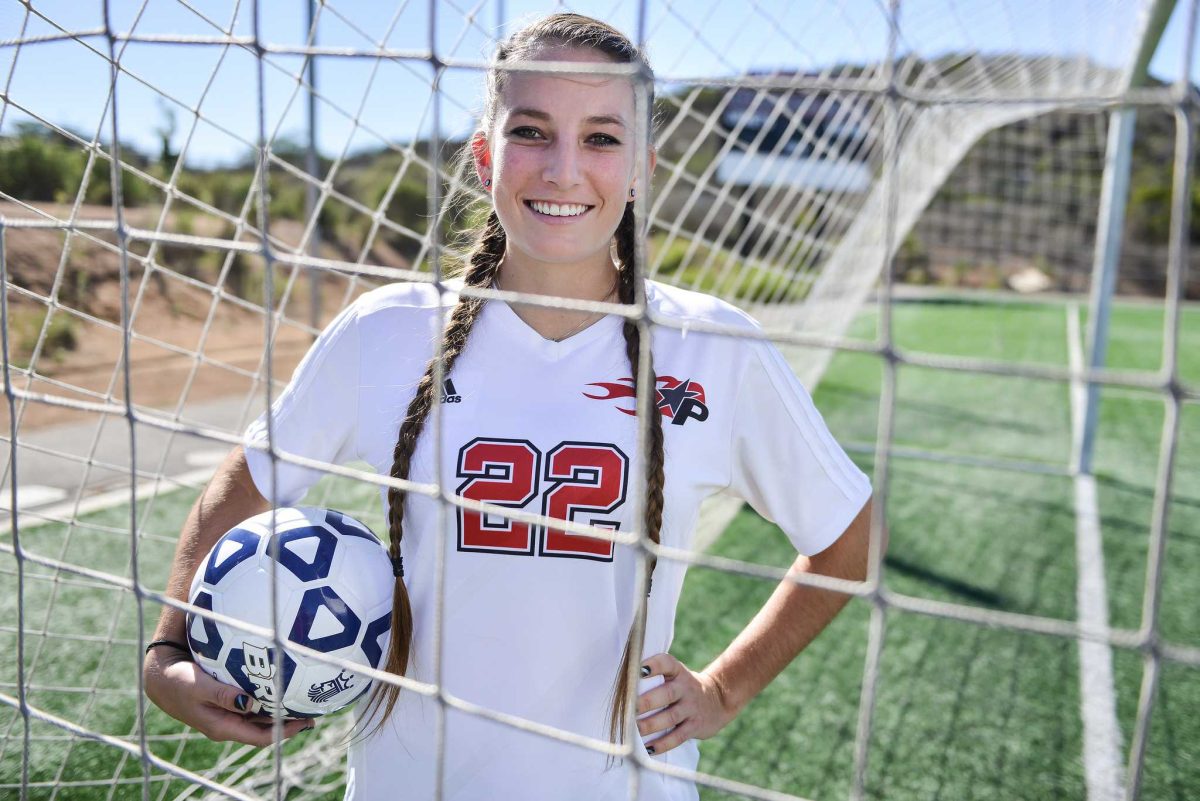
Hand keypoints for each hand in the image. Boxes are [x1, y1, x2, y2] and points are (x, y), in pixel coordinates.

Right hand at [143, 647, 312, 745]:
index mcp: (222, 727)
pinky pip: (252, 708)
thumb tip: (250, 703)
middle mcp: (228, 724)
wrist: (161, 678)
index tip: (305, 722)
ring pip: (260, 720)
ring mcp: (227, 715)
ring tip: (303, 702)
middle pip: (264, 730)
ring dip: (280, 713)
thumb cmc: (179, 682)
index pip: (260, 737)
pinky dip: (268, 703)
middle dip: (288, 724)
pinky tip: (280, 691)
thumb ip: (224, 695)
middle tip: (312, 712)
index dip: (284, 732)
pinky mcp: (227, 704)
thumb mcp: (200, 687)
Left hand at [635, 653, 737, 755]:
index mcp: (678, 672)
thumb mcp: (676, 675)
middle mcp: (685, 688)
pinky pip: (678, 737)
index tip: (639, 669)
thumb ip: (655, 676)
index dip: (653, 665)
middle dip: (647, 701)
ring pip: (670, 717)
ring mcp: (691, 708)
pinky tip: (647, 748)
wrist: (718, 699)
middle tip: (629, 708)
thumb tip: (622, 684)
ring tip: (633, 730)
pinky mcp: (695, 726)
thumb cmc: (683, 687)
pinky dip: (662, 744)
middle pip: (667, 694)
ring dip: (650, 724)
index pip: (666, 663)